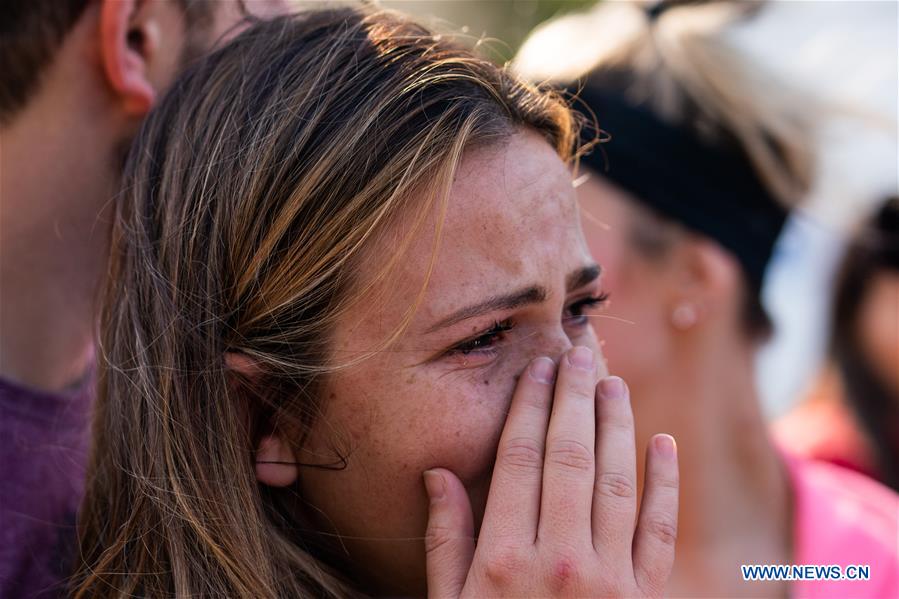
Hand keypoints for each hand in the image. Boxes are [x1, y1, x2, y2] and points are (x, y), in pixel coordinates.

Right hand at [423, 346, 678, 597]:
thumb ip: (445, 542)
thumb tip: (437, 474)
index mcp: (503, 559)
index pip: (521, 459)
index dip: (531, 406)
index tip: (540, 367)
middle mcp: (559, 561)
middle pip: (570, 456)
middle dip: (575, 396)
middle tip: (580, 350)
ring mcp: (609, 580)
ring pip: (615, 482)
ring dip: (616, 425)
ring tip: (613, 382)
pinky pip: (660, 531)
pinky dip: (665, 485)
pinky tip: (662, 444)